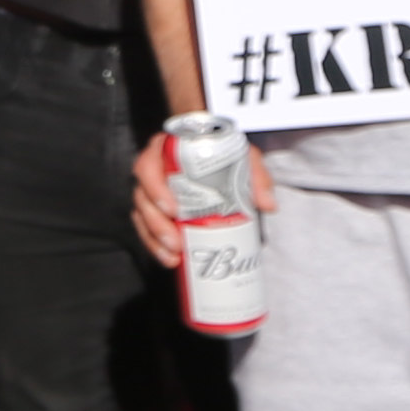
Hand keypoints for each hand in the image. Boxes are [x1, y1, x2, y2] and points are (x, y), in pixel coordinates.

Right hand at [128, 127, 271, 272]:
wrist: (218, 158)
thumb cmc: (223, 154)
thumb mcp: (242, 157)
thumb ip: (256, 175)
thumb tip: (267, 204)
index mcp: (166, 151)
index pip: (148, 166)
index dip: (155, 189)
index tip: (174, 210)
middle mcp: (154, 171)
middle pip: (142, 197)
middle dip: (156, 224)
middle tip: (175, 242)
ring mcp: (152, 192)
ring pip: (142, 216)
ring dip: (154, 239)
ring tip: (174, 255)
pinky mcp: (156, 210)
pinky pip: (146, 228)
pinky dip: (155, 245)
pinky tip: (171, 258)